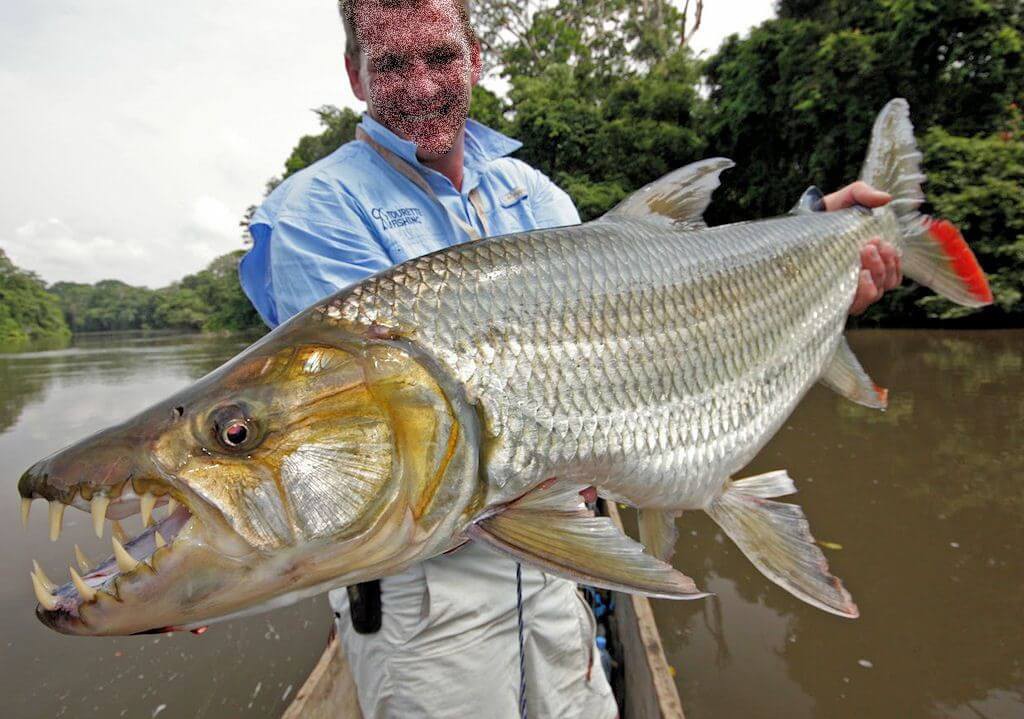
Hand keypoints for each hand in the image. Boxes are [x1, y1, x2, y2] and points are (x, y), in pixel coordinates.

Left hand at [823, 181, 901, 314]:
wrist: (800, 225)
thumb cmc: (827, 215)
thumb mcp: (847, 199)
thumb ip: (865, 195)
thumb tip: (886, 198)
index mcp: (873, 261)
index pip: (894, 274)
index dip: (894, 262)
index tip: (882, 243)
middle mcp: (863, 278)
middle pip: (887, 284)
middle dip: (883, 264)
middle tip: (869, 245)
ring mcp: (847, 289)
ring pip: (875, 294)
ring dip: (876, 275)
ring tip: (863, 254)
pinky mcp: (831, 297)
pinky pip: (855, 305)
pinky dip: (863, 292)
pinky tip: (859, 276)